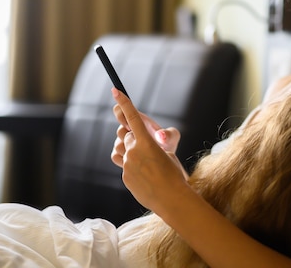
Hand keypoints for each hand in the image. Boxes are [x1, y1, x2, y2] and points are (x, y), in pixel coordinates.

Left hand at [110, 88, 189, 211]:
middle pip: (126, 135)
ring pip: (121, 148)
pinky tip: (144, 173)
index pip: (133, 117)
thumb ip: (158, 141)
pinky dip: (132, 164)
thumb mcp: (170, 152)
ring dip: (129, 149)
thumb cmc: (175, 174)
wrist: (172, 199)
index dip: (124, 102)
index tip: (115, 90)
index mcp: (147, 141)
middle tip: (147, 147)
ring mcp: (127, 164)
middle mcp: (134, 150)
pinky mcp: (125, 176)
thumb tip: (155, 137)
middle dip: (133, 136)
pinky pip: (123, 163)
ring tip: (145, 159)